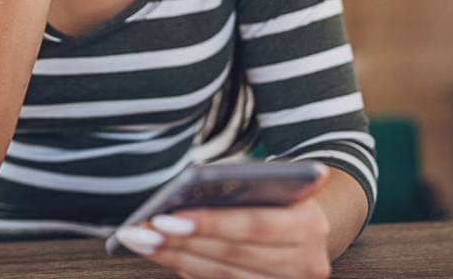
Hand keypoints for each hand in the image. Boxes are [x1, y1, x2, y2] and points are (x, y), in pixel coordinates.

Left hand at [117, 168, 332, 277]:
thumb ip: (240, 188)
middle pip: (233, 254)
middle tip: (142, 230)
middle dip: (182, 241)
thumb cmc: (278, 195)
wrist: (310, 225)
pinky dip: (189, 268)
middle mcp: (307, 261)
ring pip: (224, 275)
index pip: (254, 225)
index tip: (166, 215)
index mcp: (309, 223)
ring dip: (177, 257)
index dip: (210, 222)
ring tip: (142, 240)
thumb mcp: (269, 183)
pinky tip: (163, 253)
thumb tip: (182, 197)